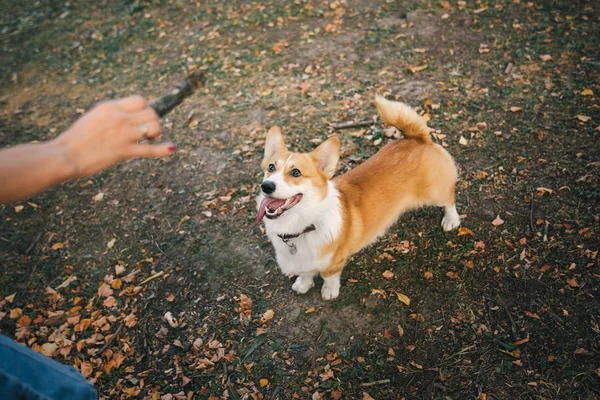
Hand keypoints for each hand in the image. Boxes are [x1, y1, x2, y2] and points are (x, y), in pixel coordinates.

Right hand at [53, 95, 175, 177]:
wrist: (66, 155)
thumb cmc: (77, 139)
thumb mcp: (94, 118)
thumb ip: (113, 115)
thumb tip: (131, 116)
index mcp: (110, 107)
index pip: (140, 100)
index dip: (146, 108)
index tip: (142, 117)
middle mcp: (119, 117)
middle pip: (151, 112)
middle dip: (154, 121)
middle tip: (148, 132)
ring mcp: (124, 134)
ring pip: (154, 127)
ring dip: (156, 133)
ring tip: (150, 139)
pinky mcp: (125, 151)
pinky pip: (151, 150)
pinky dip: (164, 150)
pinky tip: (172, 148)